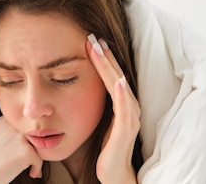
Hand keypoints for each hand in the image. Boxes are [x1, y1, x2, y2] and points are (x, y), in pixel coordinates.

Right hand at [0, 117, 42, 183]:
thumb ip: (11, 133)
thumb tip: (35, 135)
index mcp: (5, 119)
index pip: (26, 125)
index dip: (29, 140)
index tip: (24, 151)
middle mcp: (13, 125)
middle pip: (35, 134)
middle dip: (35, 148)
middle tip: (28, 161)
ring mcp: (20, 137)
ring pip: (40, 146)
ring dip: (36, 158)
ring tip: (29, 168)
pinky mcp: (26, 151)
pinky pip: (40, 159)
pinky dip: (37, 168)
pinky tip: (30, 174)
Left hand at [86, 34, 139, 183]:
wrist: (113, 172)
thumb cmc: (105, 147)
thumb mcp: (97, 119)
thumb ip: (93, 102)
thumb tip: (76, 85)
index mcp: (121, 102)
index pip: (110, 74)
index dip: (101, 57)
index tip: (89, 39)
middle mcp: (129, 106)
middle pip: (115, 74)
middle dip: (104, 55)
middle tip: (92, 35)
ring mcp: (130, 117)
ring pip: (119, 86)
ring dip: (110, 67)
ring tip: (101, 50)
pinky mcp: (127, 129)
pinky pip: (125, 109)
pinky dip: (123, 94)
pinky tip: (119, 81)